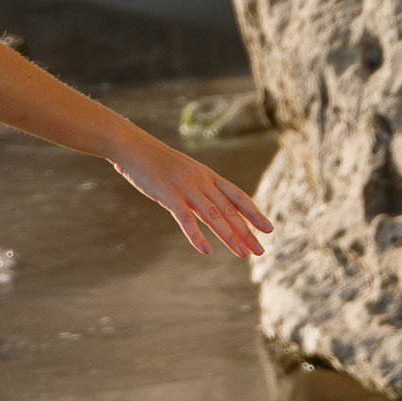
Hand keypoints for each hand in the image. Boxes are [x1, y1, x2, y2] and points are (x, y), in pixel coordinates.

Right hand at [108, 129, 272, 261]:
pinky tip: (205, 250)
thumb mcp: (184, 172)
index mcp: (207, 175)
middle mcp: (201, 181)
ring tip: (242, 254)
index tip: (268, 229)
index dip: (254, 213)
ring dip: (229, 237)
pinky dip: (196, 235)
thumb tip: (210, 209)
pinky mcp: (168, 195)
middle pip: (229, 209)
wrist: (133, 147)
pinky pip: (185, 218)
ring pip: (213, 216)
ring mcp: (185, 188)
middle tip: (260, 250)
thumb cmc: (156, 161)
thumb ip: (198, 189)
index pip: (237, 196)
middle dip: (246, 231)